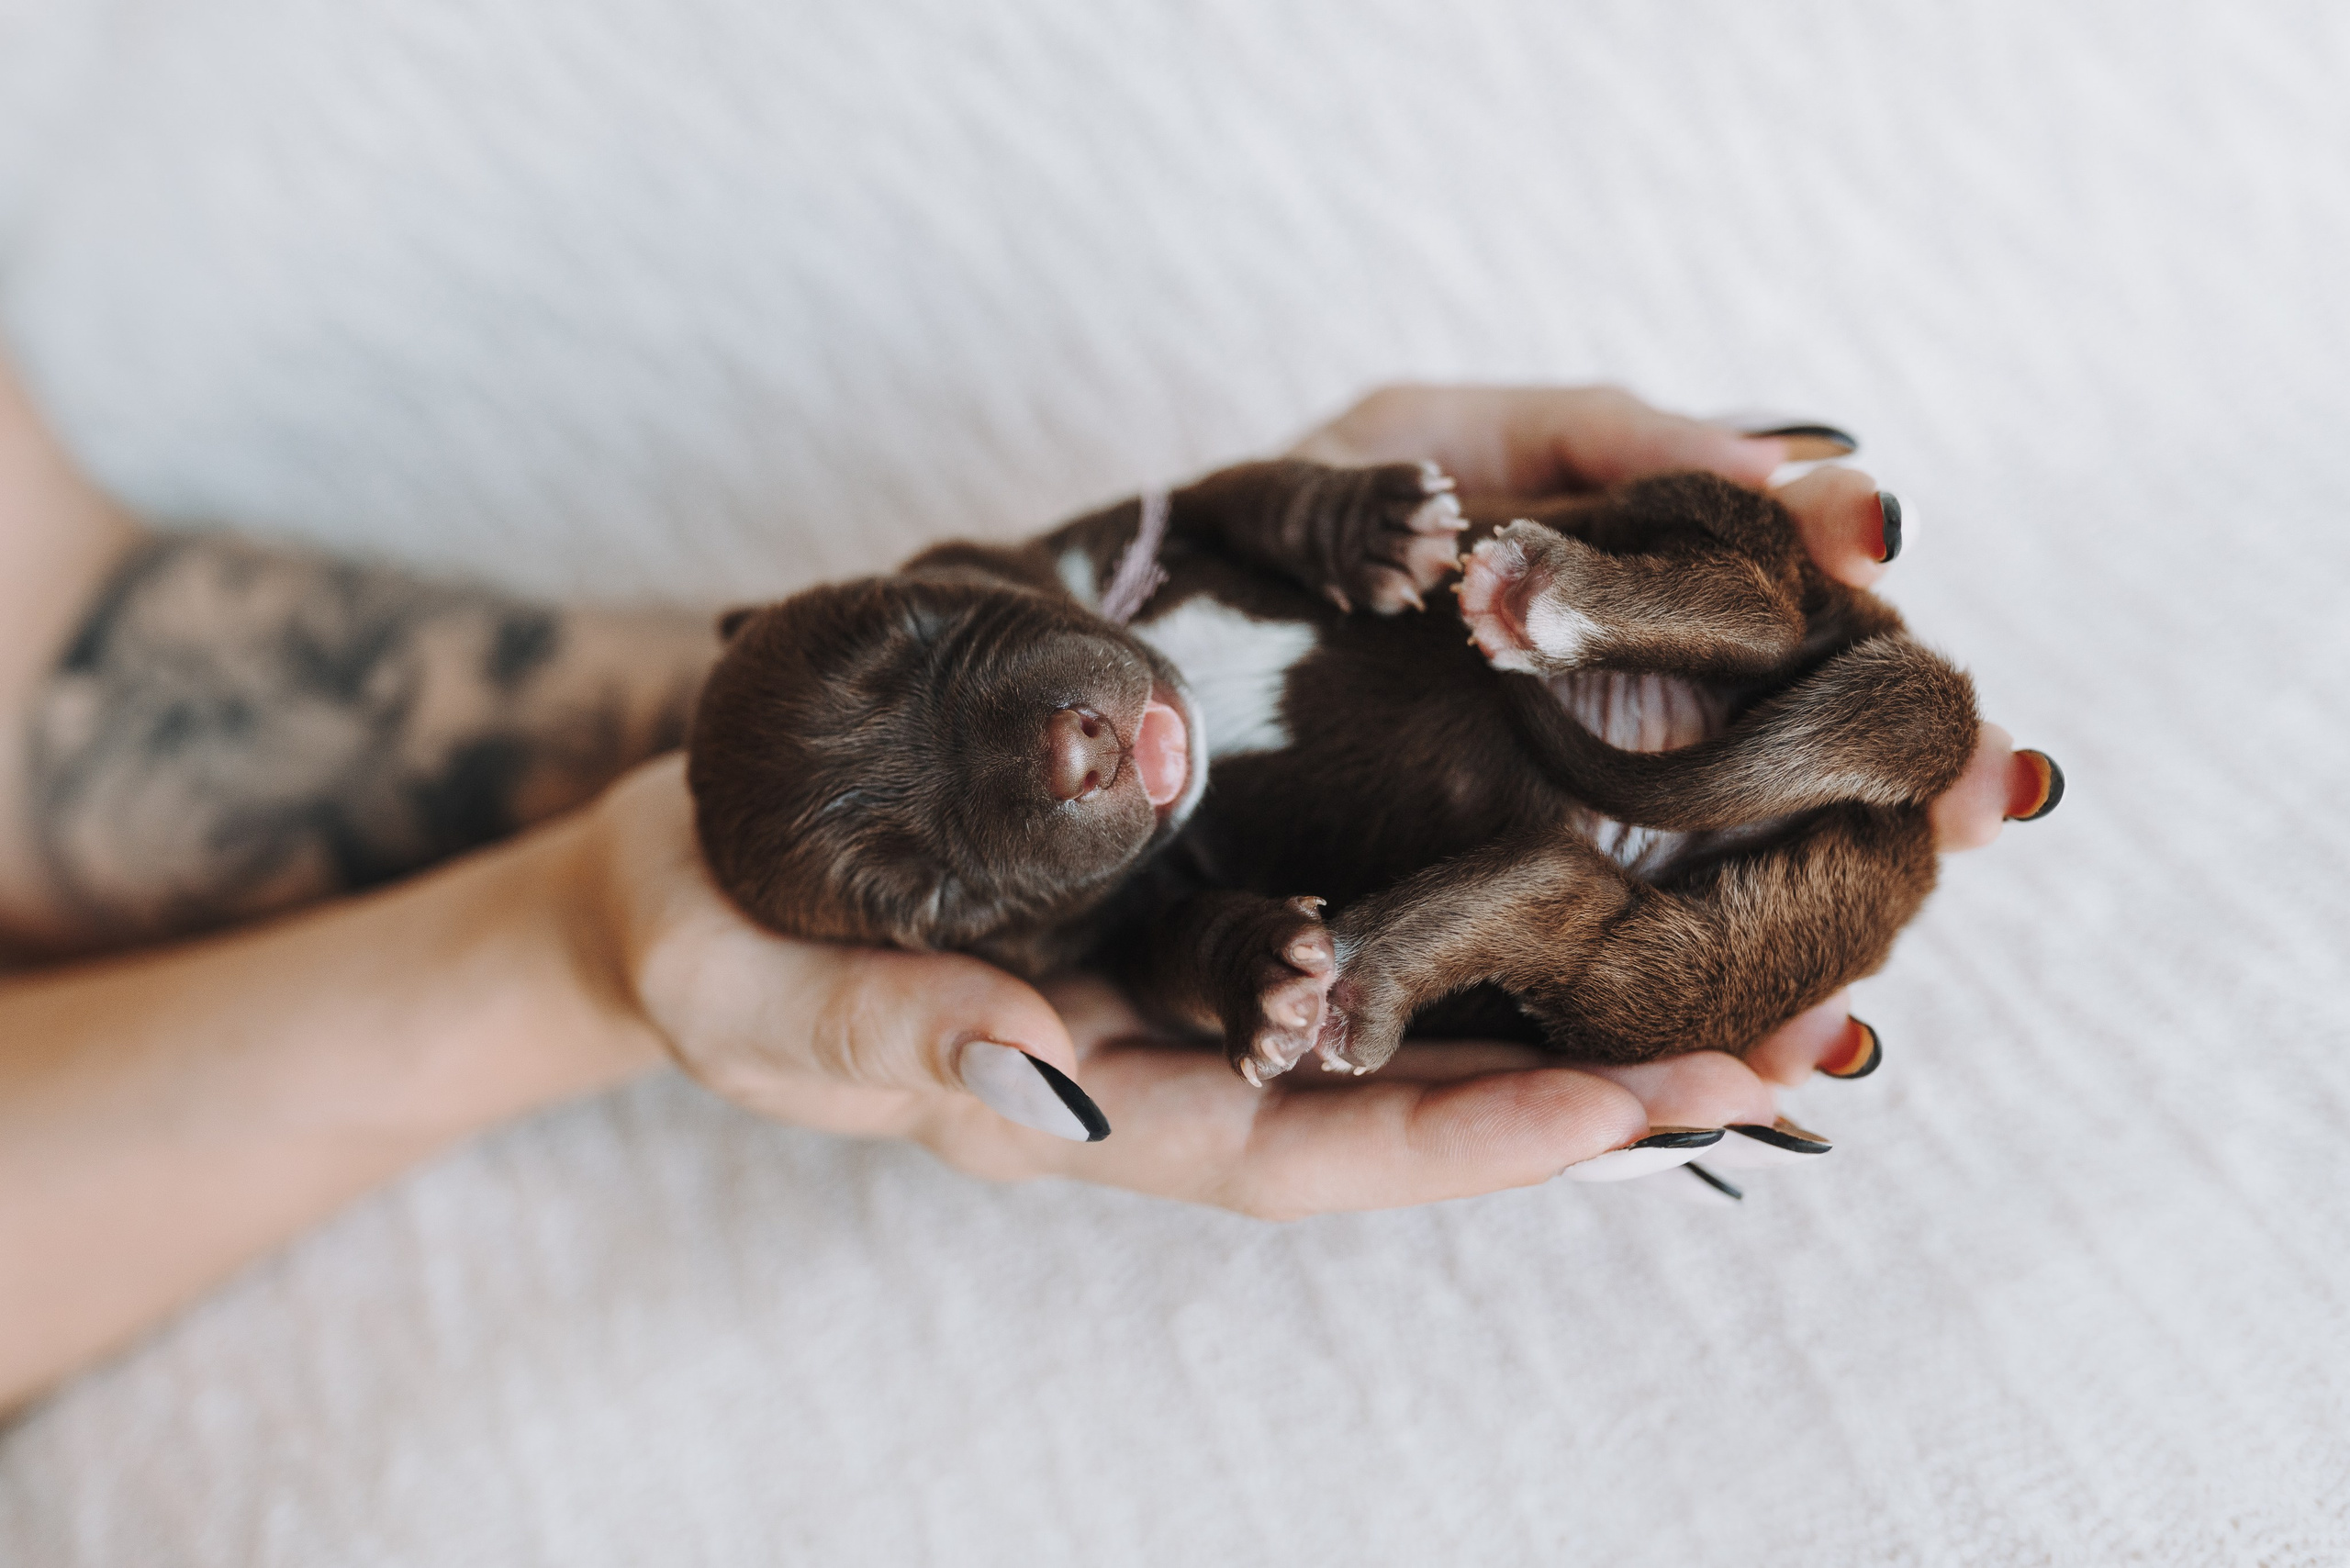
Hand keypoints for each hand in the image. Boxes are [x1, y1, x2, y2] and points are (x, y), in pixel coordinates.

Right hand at [594, 385, 2033, 1217]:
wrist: (692, 873)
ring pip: (1413, 1007)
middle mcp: (1183, 1049)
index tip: (1629, 1114)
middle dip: (1594, 1087)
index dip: (1469, 1142)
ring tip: (1761, 970)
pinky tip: (1593, 856)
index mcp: (1098, 1104)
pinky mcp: (1193, 884)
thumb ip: (894, 1039)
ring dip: (1580, 992)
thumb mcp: (776, 1003)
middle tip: (1789, 1053)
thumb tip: (1049, 1063)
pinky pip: (1364, 911)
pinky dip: (1482, 897)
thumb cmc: (720, 953)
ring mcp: (1197, 968)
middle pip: (1409, 1095)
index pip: (1310, 1151)